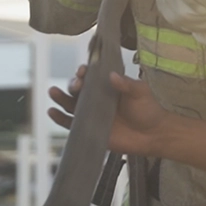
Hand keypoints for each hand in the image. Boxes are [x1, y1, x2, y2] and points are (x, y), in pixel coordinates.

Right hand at [48, 67, 170, 155]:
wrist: (153, 135)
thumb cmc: (148, 110)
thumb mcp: (140, 92)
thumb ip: (127, 84)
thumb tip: (111, 75)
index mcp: (108, 86)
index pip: (92, 76)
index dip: (85, 72)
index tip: (83, 70)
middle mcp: (98, 98)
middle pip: (79, 89)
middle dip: (74, 84)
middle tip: (76, 85)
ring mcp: (92, 114)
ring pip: (71, 104)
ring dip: (61, 97)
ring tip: (52, 91)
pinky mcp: (89, 130)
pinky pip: (71, 124)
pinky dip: (60, 118)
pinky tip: (52, 111)